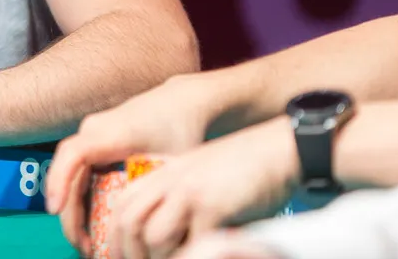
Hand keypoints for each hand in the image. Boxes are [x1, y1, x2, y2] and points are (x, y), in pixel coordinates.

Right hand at [45, 74, 216, 253]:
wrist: (185, 100)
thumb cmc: (182, 129)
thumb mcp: (174, 164)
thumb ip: (160, 196)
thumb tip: (152, 237)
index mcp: (111, 133)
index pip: (73, 154)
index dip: (59, 181)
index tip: (54, 210)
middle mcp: (93, 130)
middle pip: (68, 173)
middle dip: (69, 214)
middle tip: (83, 248)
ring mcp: (93, 135)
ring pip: (72, 175)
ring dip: (74, 209)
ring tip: (88, 243)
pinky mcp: (97, 143)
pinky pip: (81, 172)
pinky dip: (82, 199)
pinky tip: (94, 225)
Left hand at [109, 116, 297, 258]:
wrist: (279, 149)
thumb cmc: (245, 172)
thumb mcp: (201, 181)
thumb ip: (179, 207)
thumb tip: (161, 244)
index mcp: (162, 174)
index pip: (123, 209)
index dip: (118, 241)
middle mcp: (169, 180)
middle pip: (130, 223)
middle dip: (133, 255)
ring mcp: (189, 191)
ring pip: (154, 236)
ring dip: (162, 258)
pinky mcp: (213, 204)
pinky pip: (193, 243)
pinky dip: (194, 256)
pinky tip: (205, 256)